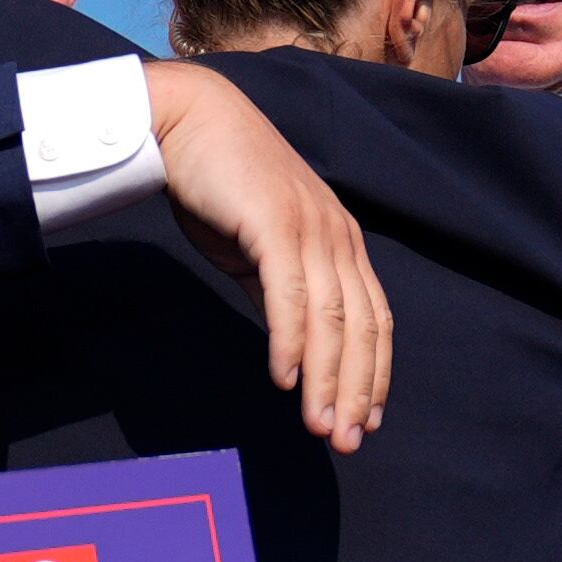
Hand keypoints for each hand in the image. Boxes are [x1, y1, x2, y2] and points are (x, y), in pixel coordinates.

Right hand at [144, 62, 392, 451]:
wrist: (188, 120)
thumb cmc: (219, 182)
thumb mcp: (256, 246)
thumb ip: (277, 290)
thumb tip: (288, 343)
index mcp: (339, 241)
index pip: (373, 319)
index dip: (374, 374)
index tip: (366, 420)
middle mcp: (336, 235)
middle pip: (361, 327)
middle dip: (358, 390)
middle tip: (348, 441)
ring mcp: (309, 227)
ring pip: (331, 319)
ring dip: (328, 379)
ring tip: (320, 426)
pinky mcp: (274, 223)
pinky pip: (288, 294)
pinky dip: (291, 341)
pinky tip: (285, 379)